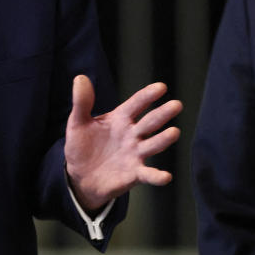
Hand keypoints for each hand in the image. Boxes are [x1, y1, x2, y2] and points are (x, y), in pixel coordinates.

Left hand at [64, 75, 181, 211]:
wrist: (80, 177)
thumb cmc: (82, 146)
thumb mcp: (78, 123)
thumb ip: (82, 102)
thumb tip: (80, 78)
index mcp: (120, 119)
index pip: (136, 104)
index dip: (147, 96)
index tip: (161, 87)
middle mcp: (132, 135)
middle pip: (150, 122)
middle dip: (162, 113)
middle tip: (176, 105)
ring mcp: (135, 154)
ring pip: (153, 145)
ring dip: (163, 139)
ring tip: (174, 132)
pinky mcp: (135, 174)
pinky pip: (148, 174)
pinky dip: (157, 176)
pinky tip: (166, 176)